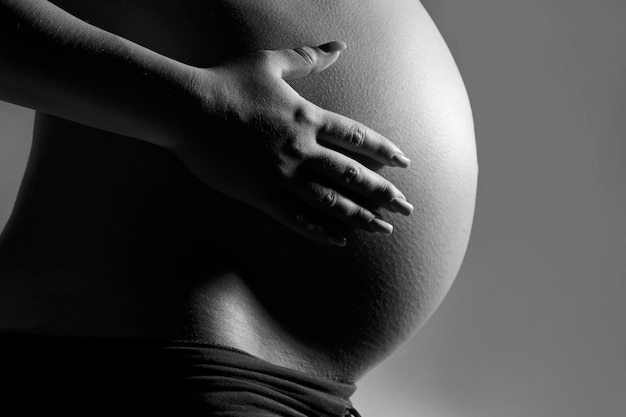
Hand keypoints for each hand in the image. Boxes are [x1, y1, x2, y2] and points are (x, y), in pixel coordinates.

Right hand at [175, 41, 413, 245]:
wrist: (187, 108)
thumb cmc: (227, 82)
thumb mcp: (270, 63)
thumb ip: (308, 58)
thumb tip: (339, 46)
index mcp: (307, 118)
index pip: (356, 137)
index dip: (384, 151)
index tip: (405, 164)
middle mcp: (301, 149)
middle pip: (352, 174)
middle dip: (384, 193)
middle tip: (407, 208)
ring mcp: (281, 174)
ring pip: (330, 201)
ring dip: (361, 216)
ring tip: (384, 229)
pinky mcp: (259, 194)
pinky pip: (295, 218)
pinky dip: (320, 230)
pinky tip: (339, 240)